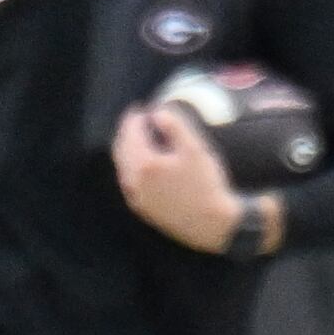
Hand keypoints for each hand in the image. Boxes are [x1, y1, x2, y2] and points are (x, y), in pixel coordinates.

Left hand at [113, 103, 247, 252]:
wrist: (211, 225)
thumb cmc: (206, 185)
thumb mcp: (195, 149)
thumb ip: (175, 126)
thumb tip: (158, 112)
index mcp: (144, 164)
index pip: (131, 134)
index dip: (133, 119)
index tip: (140, 110)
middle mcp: (134, 182)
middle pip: (122, 150)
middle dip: (127, 133)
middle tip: (135, 121)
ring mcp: (136, 197)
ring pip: (123, 167)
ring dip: (126, 150)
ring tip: (138, 139)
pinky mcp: (142, 209)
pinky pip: (128, 182)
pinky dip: (130, 168)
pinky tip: (141, 165)